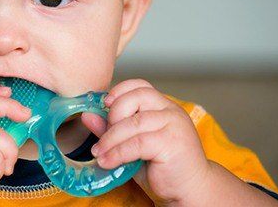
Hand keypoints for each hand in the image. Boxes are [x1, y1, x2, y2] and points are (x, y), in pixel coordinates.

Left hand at [82, 79, 210, 205]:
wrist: (190, 190)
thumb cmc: (161, 167)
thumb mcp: (132, 145)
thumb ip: (112, 129)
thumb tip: (87, 115)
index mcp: (163, 106)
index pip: (140, 85)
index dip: (119, 91)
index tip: (103, 104)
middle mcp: (171, 110)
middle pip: (135, 97)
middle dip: (113, 115)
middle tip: (103, 137)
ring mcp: (174, 125)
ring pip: (133, 122)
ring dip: (110, 139)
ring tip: (99, 153)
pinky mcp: (172, 143)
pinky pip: (137, 143)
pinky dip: (118, 152)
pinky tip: (108, 161)